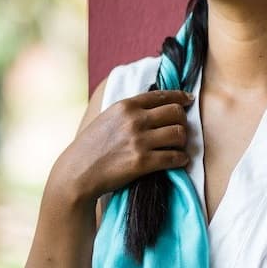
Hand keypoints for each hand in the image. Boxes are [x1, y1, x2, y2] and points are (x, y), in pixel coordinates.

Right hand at [53, 90, 193, 203]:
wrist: (77, 172)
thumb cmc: (91, 146)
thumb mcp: (108, 117)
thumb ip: (130, 111)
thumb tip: (156, 105)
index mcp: (126, 106)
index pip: (162, 95)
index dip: (180, 97)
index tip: (189, 100)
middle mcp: (134, 120)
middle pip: (176, 112)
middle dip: (182, 120)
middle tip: (180, 128)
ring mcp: (139, 141)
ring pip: (179, 133)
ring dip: (183, 141)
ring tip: (178, 146)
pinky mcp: (142, 162)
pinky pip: (174, 157)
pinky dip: (181, 159)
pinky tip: (179, 160)